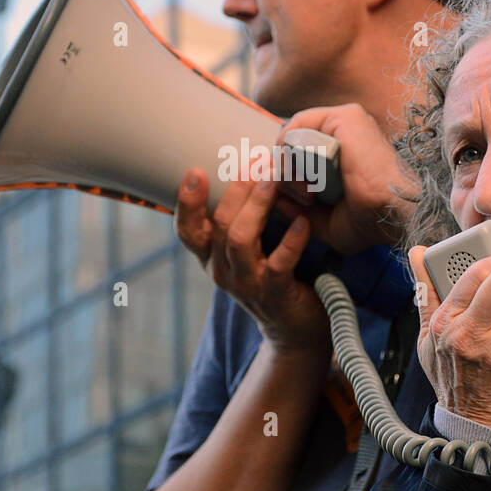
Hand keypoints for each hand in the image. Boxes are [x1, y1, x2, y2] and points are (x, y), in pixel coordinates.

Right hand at [174, 167, 331, 355]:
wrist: (295, 329)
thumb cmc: (274, 278)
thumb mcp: (251, 250)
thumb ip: (246, 217)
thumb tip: (255, 168)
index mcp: (213, 258)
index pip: (187, 230)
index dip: (187, 203)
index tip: (195, 172)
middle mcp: (223, 271)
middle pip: (218, 225)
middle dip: (236, 190)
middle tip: (256, 162)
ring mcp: (247, 284)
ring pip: (239, 240)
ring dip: (256, 207)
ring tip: (273, 181)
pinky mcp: (274, 294)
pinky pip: (279, 264)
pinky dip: (291, 240)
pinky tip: (303, 222)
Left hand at [279, 103, 417, 254]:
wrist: (392, 213)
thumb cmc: (370, 219)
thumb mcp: (327, 220)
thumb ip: (300, 209)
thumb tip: (275, 197)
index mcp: (346, 149)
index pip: (301, 149)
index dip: (288, 171)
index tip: (288, 195)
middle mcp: (346, 131)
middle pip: (294, 141)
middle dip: (286, 171)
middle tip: (299, 195)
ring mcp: (347, 120)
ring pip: (294, 135)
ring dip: (288, 165)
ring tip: (304, 190)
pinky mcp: (345, 118)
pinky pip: (299, 126)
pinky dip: (289, 149)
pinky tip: (299, 172)